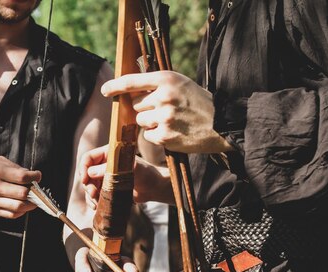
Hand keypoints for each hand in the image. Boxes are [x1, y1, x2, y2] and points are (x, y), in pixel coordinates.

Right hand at [0, 156, 41, 218]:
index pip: (22, 177)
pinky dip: (23, 210)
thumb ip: (15, 168)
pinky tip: (24, 204)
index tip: (37, 176)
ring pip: (19, 206)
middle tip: (36, 188)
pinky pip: (13, 214)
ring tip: (33, 198)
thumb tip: (31, 176)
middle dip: (34, 191)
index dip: (34, 177)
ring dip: (31, 203)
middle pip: (22, 193)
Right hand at [78, 145, 173, 206]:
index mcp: (108, 154)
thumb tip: (90, 172)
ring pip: (89, 186)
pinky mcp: (107, 189)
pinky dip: (93, 201)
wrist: (155, 188)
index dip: (83, 169)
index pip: (88, 158)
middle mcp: (104, 164)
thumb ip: (109, 169)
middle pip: (86, 174)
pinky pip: (95, 195)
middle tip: (93, 194)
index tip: (84, 180)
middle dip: (87, 185)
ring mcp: (105, 177)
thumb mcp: (129, 168)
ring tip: (96, 203)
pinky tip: (96, 206)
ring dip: (90, 196)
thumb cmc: (146, 173)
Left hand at [101, 71, 232, 153]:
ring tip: (171, 121)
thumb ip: (158, 85)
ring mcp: (163, 117)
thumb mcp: (180, 84)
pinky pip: (148, 136)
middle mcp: (163, 96)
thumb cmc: (199, 102)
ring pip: (141, 121)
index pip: (133, 81)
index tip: (105, 90)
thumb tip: (131, 93)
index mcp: (167, 79)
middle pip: (136, 105)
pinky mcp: (164, 136)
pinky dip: (156, 136)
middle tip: (165, 111)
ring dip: (150, 123)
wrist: (221, 123)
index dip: (116, 85)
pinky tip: (172, 132)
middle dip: (145, 109)